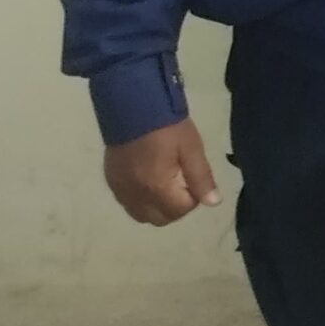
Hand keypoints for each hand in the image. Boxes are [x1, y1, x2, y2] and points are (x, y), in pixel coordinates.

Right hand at [103, 117, 220, 225]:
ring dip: (156, 206)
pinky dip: (140, 200)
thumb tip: (213, 203)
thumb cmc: (167, 127)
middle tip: (182, 183)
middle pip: (160, 219)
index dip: (193, 197)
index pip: (180, 210)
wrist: (132, 107)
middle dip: (175, 207)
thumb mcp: (191, 148)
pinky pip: (127, 203)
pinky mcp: (111, 181)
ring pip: (141, 215)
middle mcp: (135, 195)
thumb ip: (201, 178)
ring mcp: (120, 190)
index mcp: (156, 188)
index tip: (194, 179)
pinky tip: (148, 180)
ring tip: (165, 182)